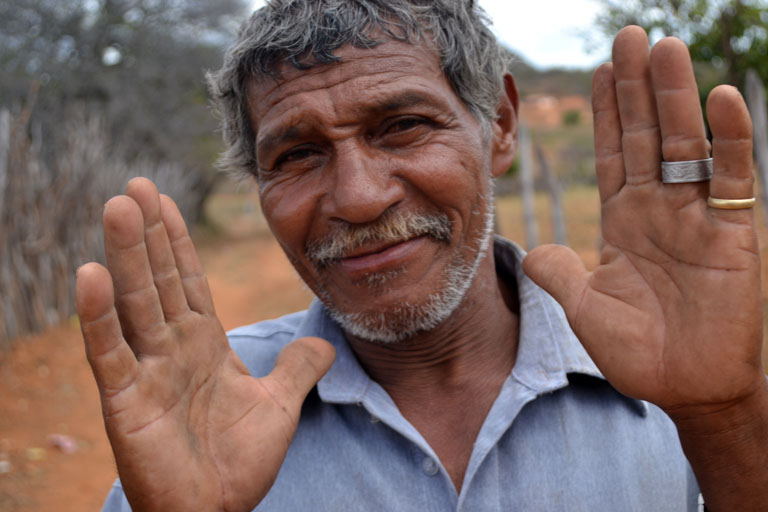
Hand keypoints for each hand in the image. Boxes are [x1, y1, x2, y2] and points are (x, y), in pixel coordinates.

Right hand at [75, 178, 334, 511]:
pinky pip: (110, 352)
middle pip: (160, 279)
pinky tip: (90, 274)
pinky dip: (98, 316)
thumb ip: (298, 368)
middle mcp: (171, 349)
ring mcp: (147, 371)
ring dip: (127, 254)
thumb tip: (326, 342)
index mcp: (203, 345)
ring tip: (119, 206)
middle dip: (150, 232)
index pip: (188, 280)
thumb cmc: (239, 461)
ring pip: (135, 302)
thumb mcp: (279, 404)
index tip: (166, 199)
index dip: (178, 240)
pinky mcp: (126, 401)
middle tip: (136, 184)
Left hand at [523, 26, 763, 412]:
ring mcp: (696, 215)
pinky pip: (731, 177)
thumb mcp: (584, 308)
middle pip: (646, 134)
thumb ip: (559, 274)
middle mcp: (658, 208)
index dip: (606, 113)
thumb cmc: (638, 351)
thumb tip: (535, 250)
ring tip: (664, 48)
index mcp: (623, 220)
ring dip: (675, 96)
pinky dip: (729, 139)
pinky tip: (721, 98)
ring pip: (685, 143)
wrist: (687, 387)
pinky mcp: (732, 231)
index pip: (613, 153)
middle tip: (629, 36)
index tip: (599, 70)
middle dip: (636, 87)